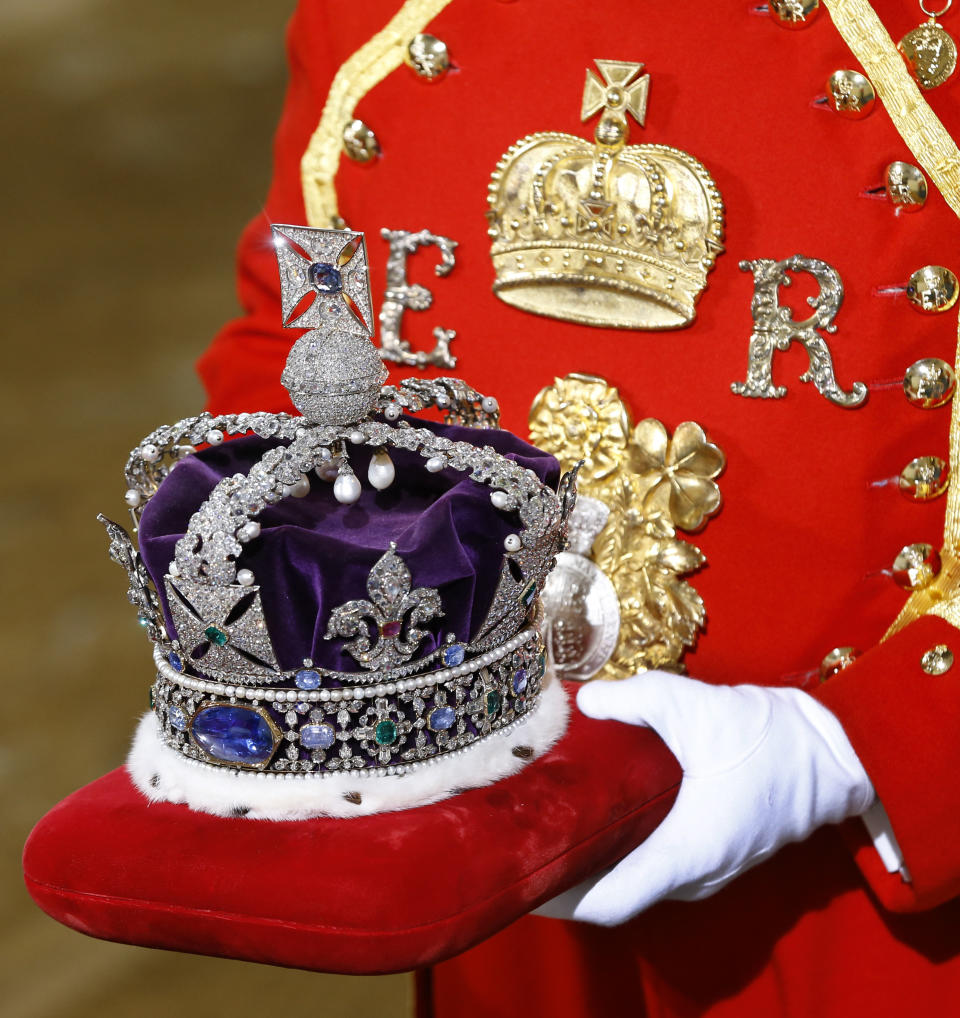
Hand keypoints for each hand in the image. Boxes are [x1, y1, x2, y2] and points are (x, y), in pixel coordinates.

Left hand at [537, 671, 874, 925]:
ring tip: (560, 825)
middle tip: (531, 836)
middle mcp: (694, 876)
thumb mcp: (689, 704)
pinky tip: (607, 818)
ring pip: (638, 880)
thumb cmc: (766, 737)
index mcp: (685, 853)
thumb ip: (628, 699)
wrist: (833, 751)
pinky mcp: (717, 856)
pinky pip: (658, 866)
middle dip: (572, 871)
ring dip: (601, 860)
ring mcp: (709, 872)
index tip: (526, 876)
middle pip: (616, 892)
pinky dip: (627, 852)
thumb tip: (583, 702)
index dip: (560, 896)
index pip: (607, 903)